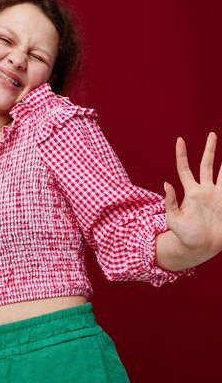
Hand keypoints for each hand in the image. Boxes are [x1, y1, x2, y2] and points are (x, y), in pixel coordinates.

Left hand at [164, 132, 221, 261]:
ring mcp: (218, 195)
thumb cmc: (185, 236)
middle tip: (212, 134)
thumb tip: (166, 183)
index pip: (185, 169)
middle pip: (207, 164)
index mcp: (191, 192)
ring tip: (218, 142)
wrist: (201, 248)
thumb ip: (170, 203)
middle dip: (210, 149)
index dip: (182, 154)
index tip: (180, 140)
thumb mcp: (174, 220)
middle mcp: (205, 190)